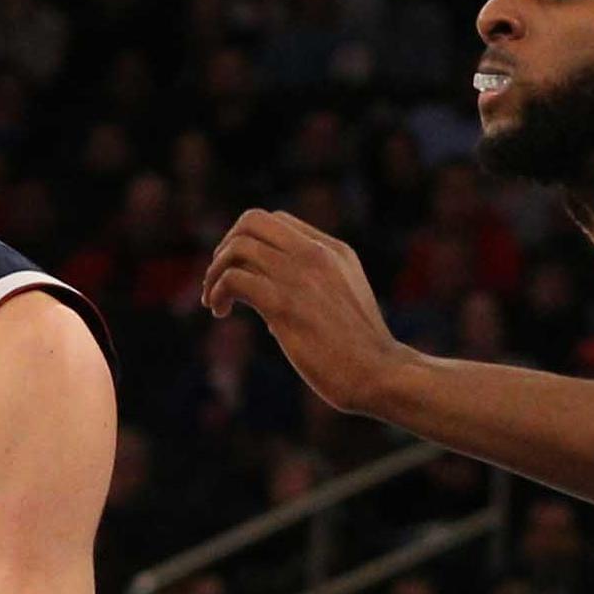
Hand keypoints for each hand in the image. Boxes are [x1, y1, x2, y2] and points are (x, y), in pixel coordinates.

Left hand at [201, 211, 411, 416]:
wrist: (379, 373)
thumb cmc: (361, 350)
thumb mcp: (343, 301)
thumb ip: (311, 288)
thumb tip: (265, 301)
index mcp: (333, 250)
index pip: (277, 221)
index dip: (249, 241)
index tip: (242, 271)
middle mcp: (315, 253)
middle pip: (252, 221)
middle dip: (226, 246)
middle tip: (219, 279)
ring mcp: (299, 276)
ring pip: (237, 247)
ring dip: (215, 272)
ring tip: (213, 301)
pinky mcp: (284, 305)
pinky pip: (234, 279)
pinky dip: (218, 292)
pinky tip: (221, 312)